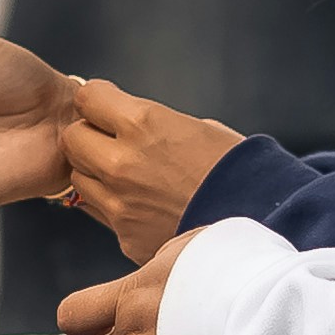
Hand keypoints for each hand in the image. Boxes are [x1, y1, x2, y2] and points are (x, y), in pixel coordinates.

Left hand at [58, 82, 240, 263]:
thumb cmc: (237, 168)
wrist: (262, 220)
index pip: (87, 98)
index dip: (98, 101)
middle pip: (71, 138)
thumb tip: (126, 123)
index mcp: (143, 123)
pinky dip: (115, 205)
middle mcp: (122, 162)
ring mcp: (121, 203)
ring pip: (79, 177)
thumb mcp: (198, 128)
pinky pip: (101, 211)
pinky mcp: (125, 235)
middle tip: (111, 141)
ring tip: (129, 175)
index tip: (109, 107)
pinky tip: (144, 204)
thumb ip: (154, 125)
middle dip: (88, 136)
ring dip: (96, 172)